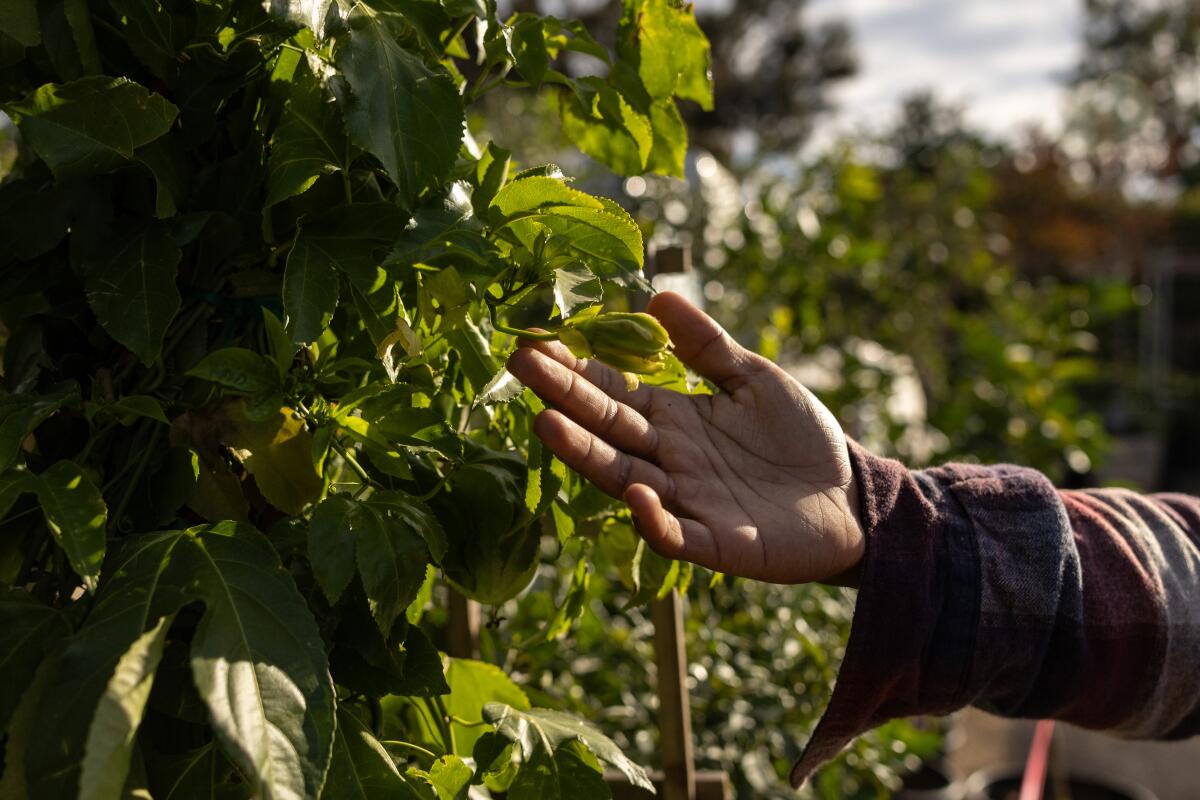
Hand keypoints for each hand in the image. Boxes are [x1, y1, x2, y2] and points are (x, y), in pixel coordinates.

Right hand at [506, 292, 864, 585]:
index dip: (576, 369)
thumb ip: (706, 345)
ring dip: (586, 454)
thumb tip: (657, 293)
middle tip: (520, 365)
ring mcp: (687, 502)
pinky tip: (635, 492)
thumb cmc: (800, 438)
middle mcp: (669, 459)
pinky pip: (676, 534)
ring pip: (625, 477)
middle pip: (607, 427)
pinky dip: (653, 519)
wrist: (851, 498)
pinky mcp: (716, 543)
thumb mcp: (753, 378)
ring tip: (546, 424)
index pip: (614, 390)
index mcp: (675, 418)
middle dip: (563, 399)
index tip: (534, 342)